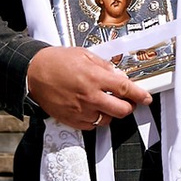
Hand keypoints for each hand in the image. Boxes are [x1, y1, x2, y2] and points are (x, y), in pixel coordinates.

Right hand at [25, 42, 148, 130]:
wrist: (34, 73)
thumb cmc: (57, 62)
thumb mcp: (84, 55)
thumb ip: (103, 66)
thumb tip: (118, 75)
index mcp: (94, 77)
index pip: (125, 88)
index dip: (139, 94)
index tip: (146, 98)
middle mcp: (90, 96)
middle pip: (121, 110)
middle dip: (129, 107)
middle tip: (128, 102)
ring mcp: (81, 110)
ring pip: (107, 120)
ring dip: (111, 113)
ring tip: (106, 103)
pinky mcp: (72, 120)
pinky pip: (91, 126)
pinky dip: (95, 119)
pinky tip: (92, 109)